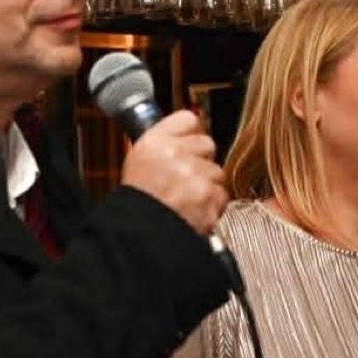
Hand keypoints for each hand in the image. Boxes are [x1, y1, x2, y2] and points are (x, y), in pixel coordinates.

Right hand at [119, 110, 227, 234]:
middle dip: (200, 160)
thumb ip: (161, 146)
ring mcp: (196, 175)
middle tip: (183, 177)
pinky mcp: (211, 197)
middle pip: (206, 144)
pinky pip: (221, 194)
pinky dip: (212, 204)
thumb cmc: (135, 205)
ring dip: (206, 184)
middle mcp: (176, 154)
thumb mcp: (137, 163)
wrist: (141, 238)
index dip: (189, 133)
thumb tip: (181, 136)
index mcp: (155, 143)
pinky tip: (194, 210)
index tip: (187, 143)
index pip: (187, 119)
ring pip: (216, 171)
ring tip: (186, 198)